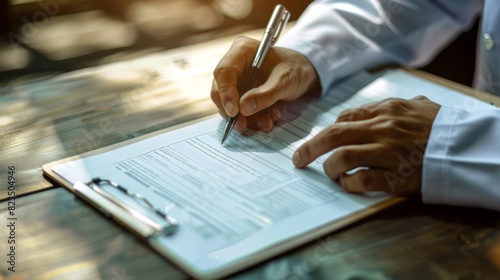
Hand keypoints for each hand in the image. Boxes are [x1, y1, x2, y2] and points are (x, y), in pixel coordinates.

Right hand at [211, 36, 319, 131]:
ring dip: (246, 119)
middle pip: (221, 90)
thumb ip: (265, 95)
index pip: (223, 72)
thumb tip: (243, 108)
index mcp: (242, 51)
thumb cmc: (296, 69)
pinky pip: (240, 111)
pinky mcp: (242, 94)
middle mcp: (236, 65)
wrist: (305, 74)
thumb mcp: (285, 81)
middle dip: (232, 111)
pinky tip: (268, 120)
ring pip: (230, 104)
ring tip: (267, 122)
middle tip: (242, 125)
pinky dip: (252, 120)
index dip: (225, 93)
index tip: (234, 112)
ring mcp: (238, 80)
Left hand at [293, 96, 440, 195]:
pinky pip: (360, 181)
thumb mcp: (420, 106)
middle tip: (297, 159)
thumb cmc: (443, 127)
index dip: (328, 131)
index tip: (321, 140)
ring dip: (329, 169)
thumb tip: (382, 108)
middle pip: (332, 136)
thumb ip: (398, 105)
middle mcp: (382, 129)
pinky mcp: (394, 177)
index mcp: (385, 111)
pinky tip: (349, 185)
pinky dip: (349, 184)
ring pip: (341, 158)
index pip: (344, 119)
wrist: (466, 148)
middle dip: (309, 148)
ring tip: (330, 174)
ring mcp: (387, 153)